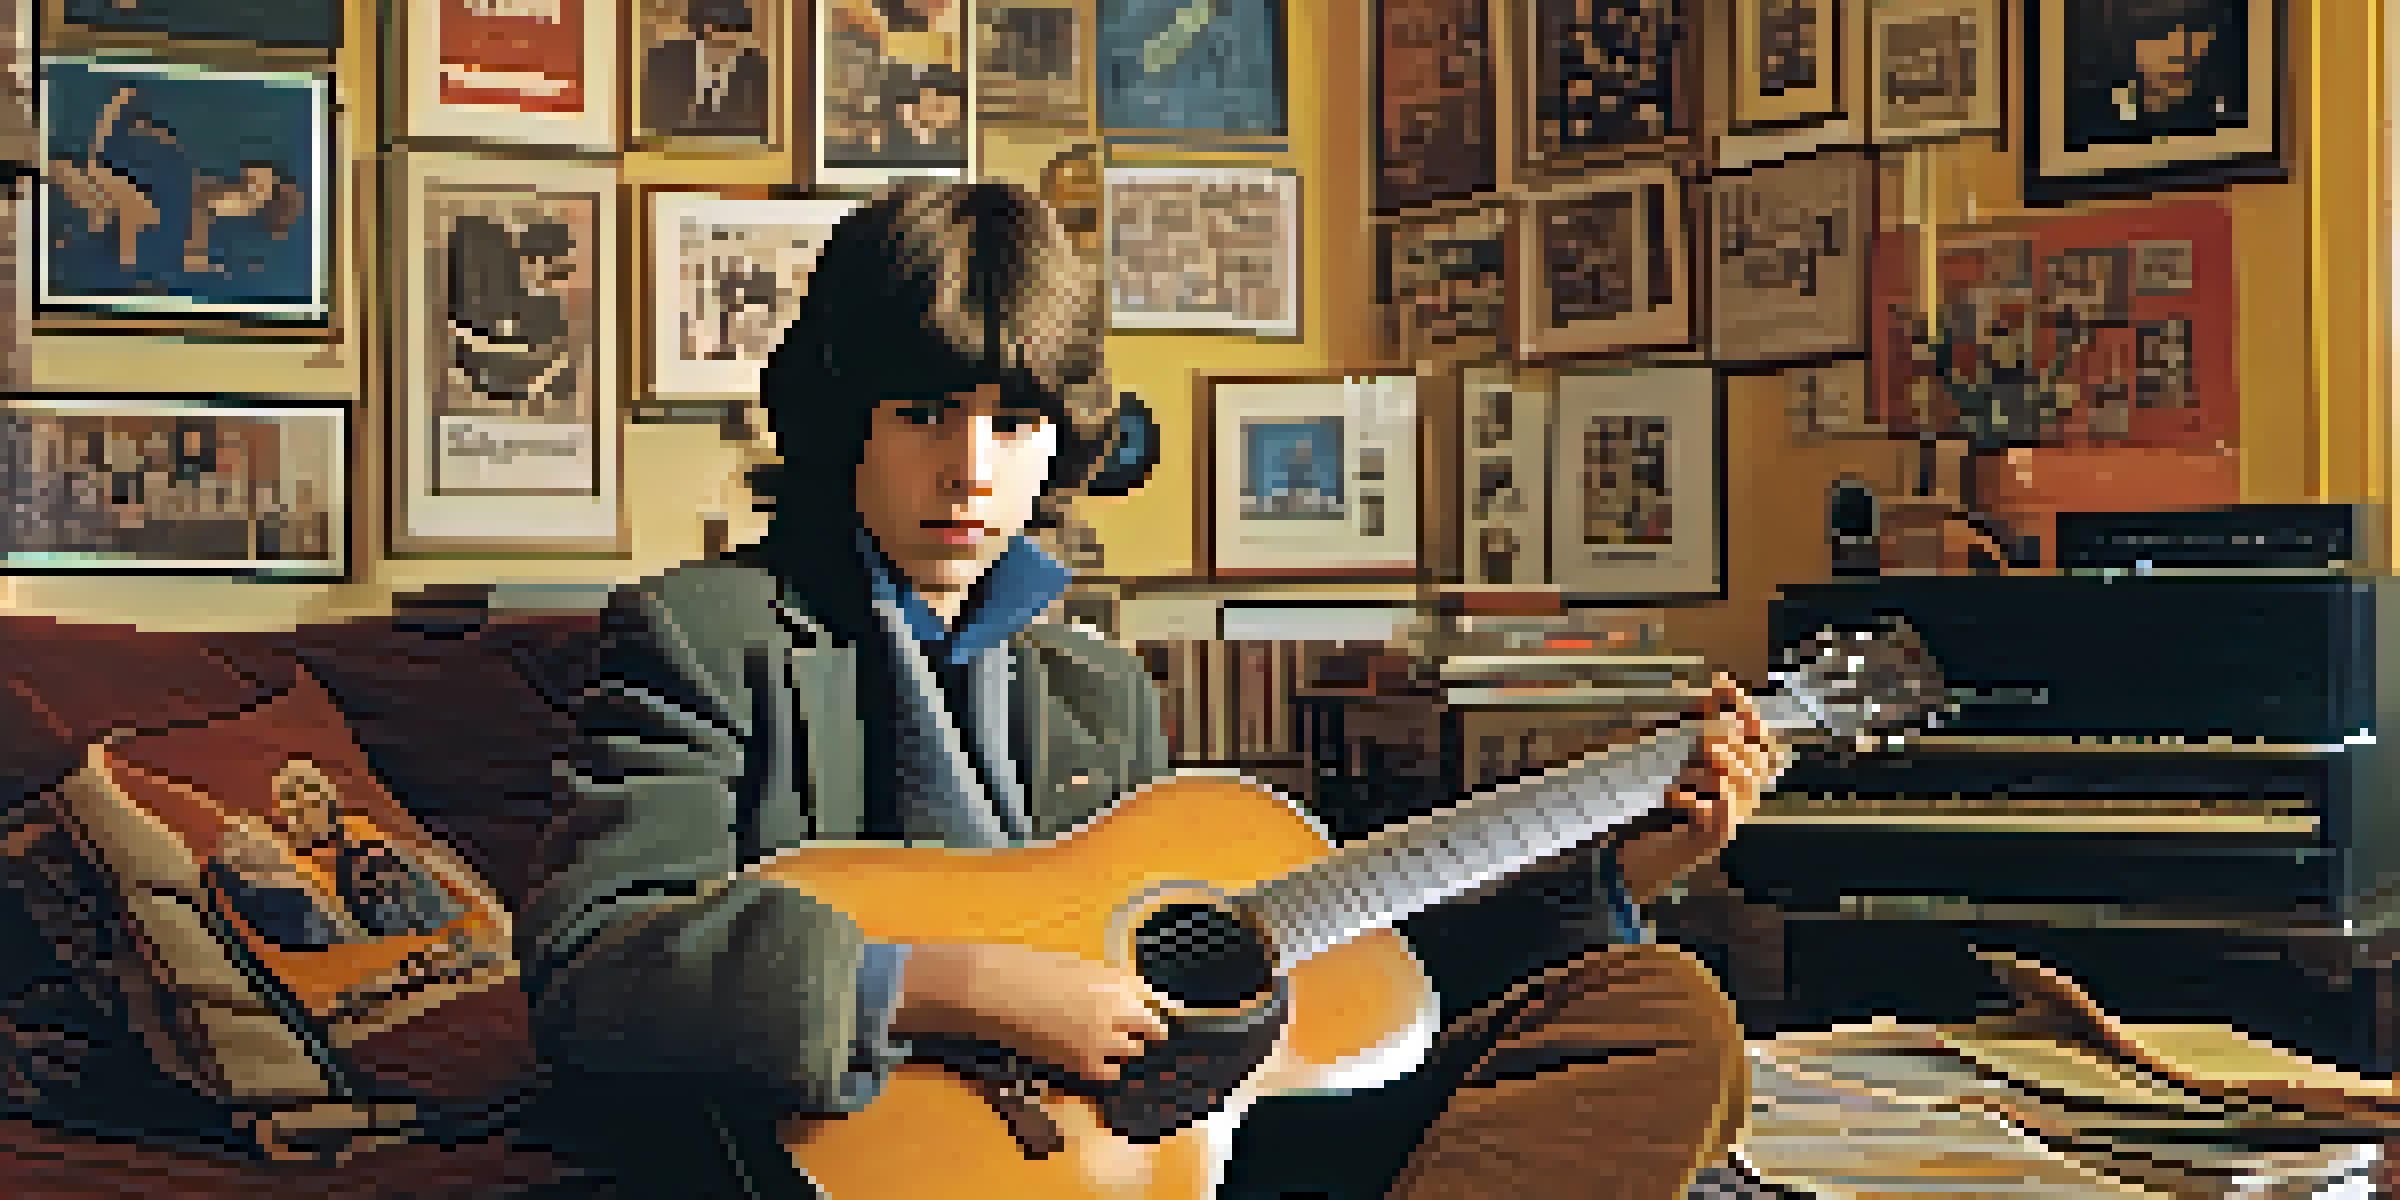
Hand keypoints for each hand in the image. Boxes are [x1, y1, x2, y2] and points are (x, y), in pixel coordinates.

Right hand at [892, 942, 1169, 1081]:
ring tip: (1093, 1042)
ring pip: (1132, 1052)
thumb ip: (1102, 982)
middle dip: (1141, 1030)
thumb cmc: (1021, 971)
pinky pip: (1110, 1074)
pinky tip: (1083, 1059)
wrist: (992, 988)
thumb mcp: (1072, 966)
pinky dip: (1102, 1070)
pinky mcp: (1086, 1063)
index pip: (1153, 999)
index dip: (1150, 1010)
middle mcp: (1116, 1006)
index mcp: (1113, 977)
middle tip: (1127, 1033)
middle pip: (1151, 1028)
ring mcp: (1104, 1036)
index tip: (1149, 1018)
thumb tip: (1124, 995)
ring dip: (1119, 1050)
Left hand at [1616, 673, 1788, 903]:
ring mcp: (1735, 815)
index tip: (1723, 687)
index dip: (1746, 713)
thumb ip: (1705, 719)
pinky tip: (1673, 797)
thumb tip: (1720, 681)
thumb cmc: (1674, 798)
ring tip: (1679, 778)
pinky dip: (1690, 799)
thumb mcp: (1687, 753)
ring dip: (1700, 773)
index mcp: (1743, 770)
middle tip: (1695, 751)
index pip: (1759, 736)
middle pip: (1748, 757)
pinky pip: (1715, 810)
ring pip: (1732, 781)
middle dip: (1719, 746)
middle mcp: (1747, 792)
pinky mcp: (1718, 835)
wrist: (1651, 848)